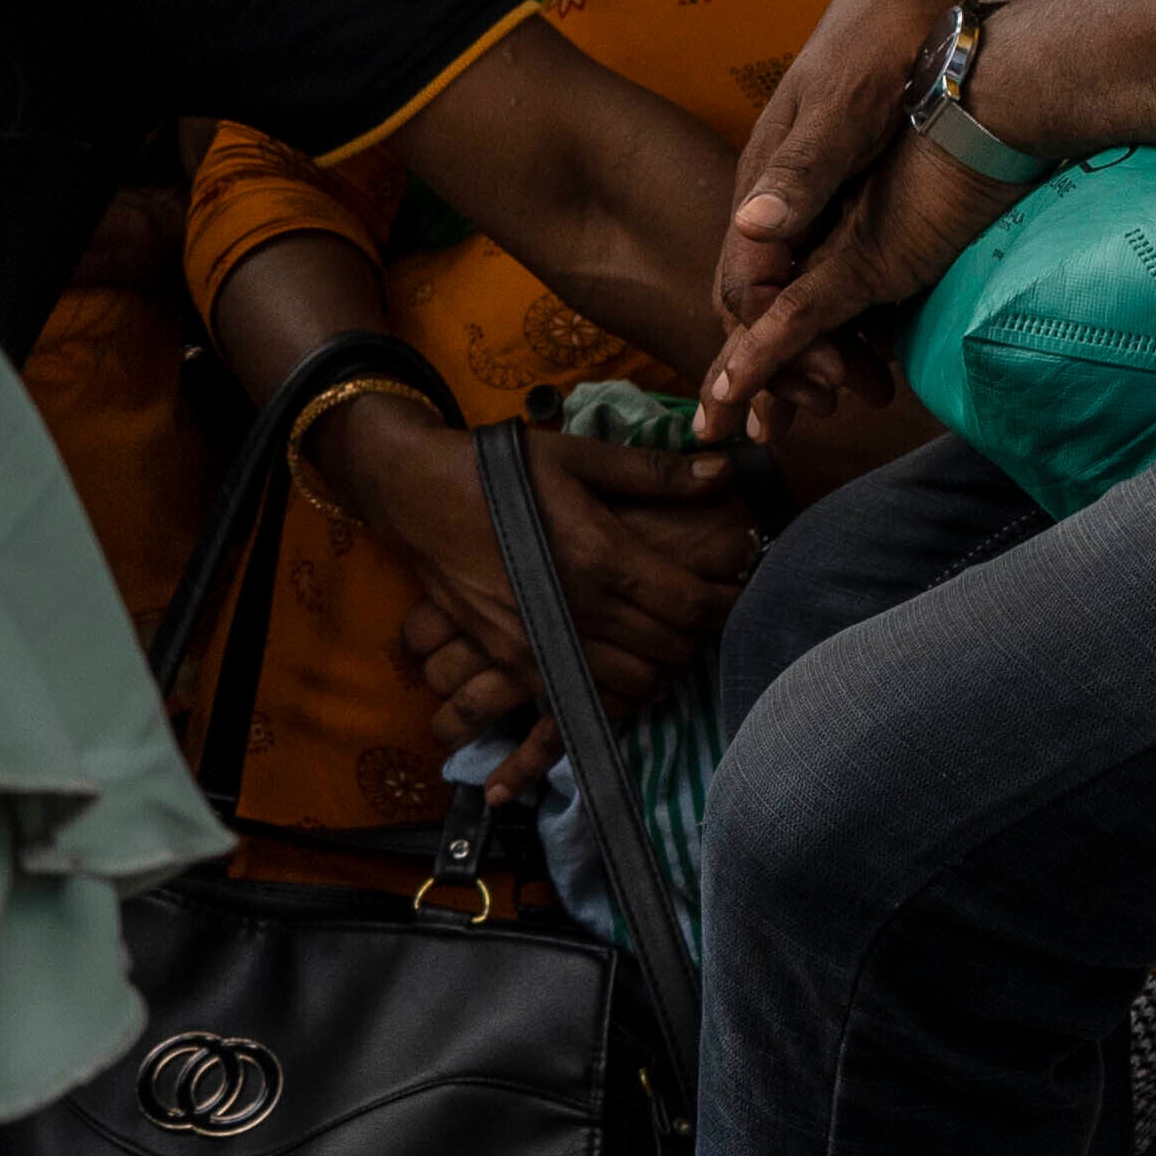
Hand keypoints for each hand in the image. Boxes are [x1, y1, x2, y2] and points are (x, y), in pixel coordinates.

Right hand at [486, 430, 767, 721]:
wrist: (415, 499)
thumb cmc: (497, 470)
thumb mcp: (576, 457)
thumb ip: (654, 471)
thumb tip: (725, 470)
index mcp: (601, 555)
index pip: (690, 604)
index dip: (726, 603)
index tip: (739, 590)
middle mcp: (578, 608)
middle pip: (670, 648)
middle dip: (700, 633)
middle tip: (707, 611)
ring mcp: (546, 642)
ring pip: (636, 683)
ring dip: (662, 664)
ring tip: (667, 635)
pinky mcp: (517, 663)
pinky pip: (590, 698)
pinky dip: (620, 689)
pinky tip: (624, 661)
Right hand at [697, 0, 1014, 433]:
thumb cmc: (883, 42)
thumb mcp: (847, 104)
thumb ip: (803, 169)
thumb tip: (750, 230)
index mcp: (765, 179)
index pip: (744, 281)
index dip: (761, 342)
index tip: (791, 389)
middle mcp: (777, 198)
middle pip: (759, 300)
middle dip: (773, 365)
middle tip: (802, 422)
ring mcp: (810, 200)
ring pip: (792, 293)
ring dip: (807, 352)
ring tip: (843, 400)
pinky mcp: (845, 197)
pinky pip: (828, 272)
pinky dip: (842, 319)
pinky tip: (873, 347)